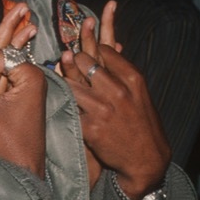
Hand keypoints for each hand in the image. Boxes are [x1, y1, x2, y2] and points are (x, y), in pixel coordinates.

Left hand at [59, 2, 170, 197]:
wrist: (145, 157)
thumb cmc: (140, 122)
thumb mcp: (139, 92)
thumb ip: (121, 71)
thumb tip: (107, 48)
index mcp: (132, 77)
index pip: (103, 49)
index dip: (89, 43)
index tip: (79, 42)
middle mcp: (118, 90)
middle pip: (84, 62)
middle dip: (72, 59)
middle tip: (64, 57)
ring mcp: (103, 109)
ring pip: (71, 84)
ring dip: (62, 78)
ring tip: (55, 73)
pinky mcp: (90, 128)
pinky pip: (69, 109)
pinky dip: (62, 103)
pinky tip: (53, 99)